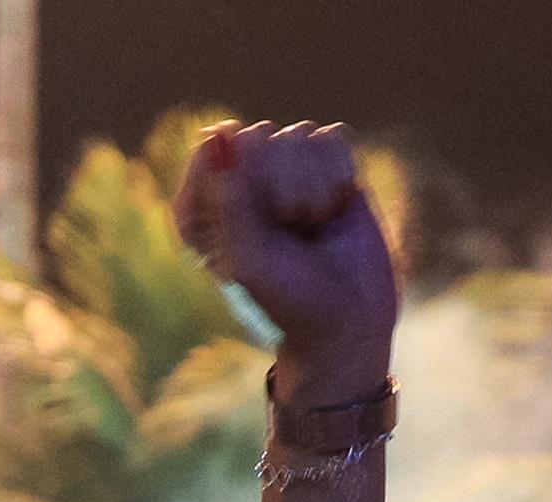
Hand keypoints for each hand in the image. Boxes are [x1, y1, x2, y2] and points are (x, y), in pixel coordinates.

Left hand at [173, 122, 398, 394]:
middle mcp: (240, 179)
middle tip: (290, 234)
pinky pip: (332, 139)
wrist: (348, 320)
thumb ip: (231, 197)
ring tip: (312, 228)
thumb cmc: (288, 299)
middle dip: (282, 188)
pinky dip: (339, 178)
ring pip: (299, 136)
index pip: (212, 150)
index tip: (258, 227)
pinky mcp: (326, 163)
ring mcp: (284, 168)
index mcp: (203, 203)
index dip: (244, 185)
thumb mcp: (249, 259)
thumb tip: (221, 131)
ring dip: (313, 190)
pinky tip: (334, 210)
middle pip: (258, 137)